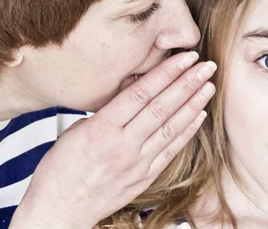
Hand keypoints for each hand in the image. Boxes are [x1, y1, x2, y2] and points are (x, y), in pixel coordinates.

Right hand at [10, 51, 215, 228]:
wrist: (59, 209)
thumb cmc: (61, 169)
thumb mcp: (77, 129)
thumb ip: (108, 109)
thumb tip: (133, 87)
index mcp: (102, 128)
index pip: (141, 93)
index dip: (166, 72)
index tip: (184, 58)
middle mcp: (123, 145)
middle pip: (161, 107)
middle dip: (187, 83)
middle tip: (206, 66)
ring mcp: (136, 163)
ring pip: (171, 128)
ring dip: (193, 105)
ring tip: (208, 86)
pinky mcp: (144, 177)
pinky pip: (170, 151)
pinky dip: (186, 132)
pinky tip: (199, 116)